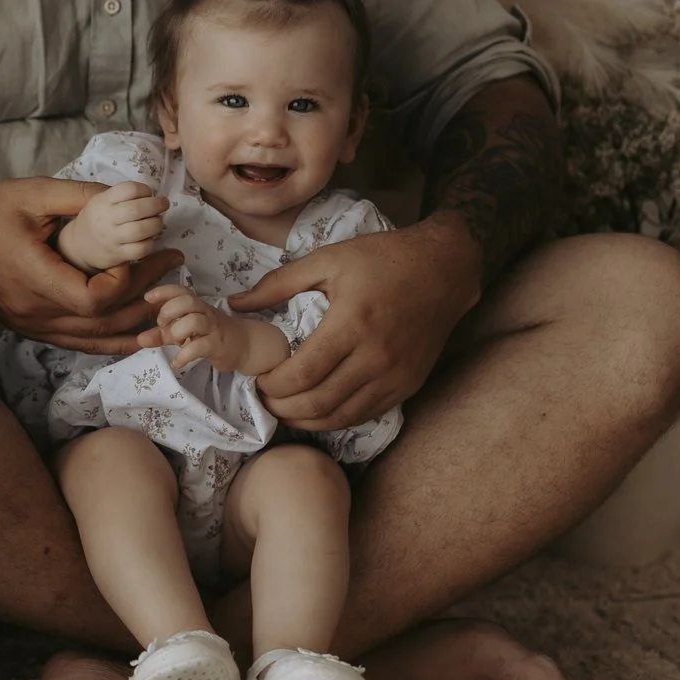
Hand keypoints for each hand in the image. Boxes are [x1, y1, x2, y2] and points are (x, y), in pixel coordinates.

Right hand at [0, 178, 182, 354]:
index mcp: (33, 277)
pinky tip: (136, 332)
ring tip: (168, 303)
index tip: (143, 251)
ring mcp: (32, 325)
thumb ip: (82, 195)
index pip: (94, 297)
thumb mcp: (33, 193)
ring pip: (93, 338)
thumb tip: (131, 195)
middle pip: (102, 321)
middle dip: (145, 296)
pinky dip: (110, 339)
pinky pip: (78, 342)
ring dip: (134, 324)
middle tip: (174, 264)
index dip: (126, 281)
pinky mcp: (31, 328)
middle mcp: (33, 312)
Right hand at [55, 181, 169, 272]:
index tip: (148, 193)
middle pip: (136, 209)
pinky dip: (150, 243)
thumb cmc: (98, 218)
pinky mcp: (118, 255)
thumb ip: (123, 196)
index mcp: (103, 201)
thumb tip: (152, 196)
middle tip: (164, 204)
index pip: (129, 189)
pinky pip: (140, 249)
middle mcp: (106, 219)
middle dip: (156, 205)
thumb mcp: (102, 200)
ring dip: (156, 224)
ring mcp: (111, 238)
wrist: (79, 245)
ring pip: (140, 230)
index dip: (144, 189)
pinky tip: (149, 238)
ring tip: (158, 221)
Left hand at [138, 284, 289, 376]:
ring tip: (174, 343)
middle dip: (168, 311)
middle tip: (162, 325)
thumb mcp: (185, 332)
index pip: (180, 290)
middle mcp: (205, 313)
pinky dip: (184, 355)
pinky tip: (177, 362)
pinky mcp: (219, 346)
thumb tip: (139, 339)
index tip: (147, 298)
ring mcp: (213, 328)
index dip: (163, 291)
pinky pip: (199, 347)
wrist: (245, 345)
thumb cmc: (210, 334)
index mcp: (196, 305)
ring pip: (194, 321)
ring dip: (177, 331)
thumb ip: (162, 334)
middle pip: (187, 301)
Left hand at [224, 216, 482, 430]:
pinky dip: (336, 418)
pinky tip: (317, 409)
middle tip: (263, 401)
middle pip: (319, 402)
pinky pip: (365, 413)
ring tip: (284, 409)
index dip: (273, 386)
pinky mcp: (408, 385)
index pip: (303, 374)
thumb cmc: (382, 259)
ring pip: (342, 416)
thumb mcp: (327, 259)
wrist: (443, 269)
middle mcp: (376, 356)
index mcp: (352, 322)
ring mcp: (396, 375)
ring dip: (306, 420)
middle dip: (283, 408)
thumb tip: (235, 304)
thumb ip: (278, 283)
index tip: (257, 380)